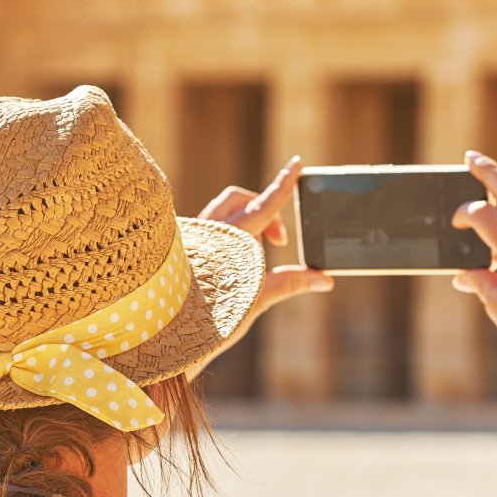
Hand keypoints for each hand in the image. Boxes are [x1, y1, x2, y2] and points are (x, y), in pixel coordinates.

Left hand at [186, 156, 332, 376]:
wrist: (170, 334)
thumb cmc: (213, 320)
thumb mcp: (257, 300)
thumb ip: (290, 283)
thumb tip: (325, 280)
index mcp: (230, 240)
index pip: (264, 204)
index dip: (283, 183)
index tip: (295, 162)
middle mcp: (208, 231)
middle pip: (241, 199)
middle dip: (265, 212)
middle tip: (280, 242)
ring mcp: (193, 235)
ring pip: (222, 209)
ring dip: (245, 221)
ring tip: (254, 252)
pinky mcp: (184, 244)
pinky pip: (208, 223)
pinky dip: (226, 232)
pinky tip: (228, 259)